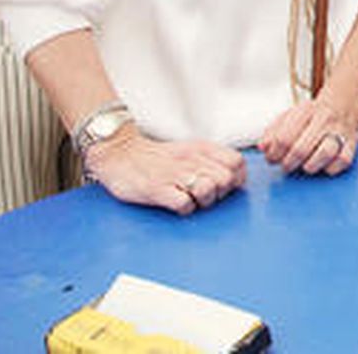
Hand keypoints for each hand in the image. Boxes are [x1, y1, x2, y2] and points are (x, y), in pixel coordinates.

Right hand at [84, 124, 245, 215]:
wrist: (120, 154)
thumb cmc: (158, 158)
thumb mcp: (190, 150)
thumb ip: (214, 160)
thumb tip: (237, 178)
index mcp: (201, 148)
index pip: (237, 162)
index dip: (236, 178)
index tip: (226, 186)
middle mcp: (190, 159)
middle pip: (226, 179)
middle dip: (221, 192)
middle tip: (206, 195)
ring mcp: (173, 174)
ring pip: (208, 190)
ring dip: (203, 201)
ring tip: (191, 199)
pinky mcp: (156, 189)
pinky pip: (184, 204)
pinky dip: (184, 209)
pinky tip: (176, 204)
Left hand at [257, 95, 357, 175]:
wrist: (343, 104)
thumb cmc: (312, 116)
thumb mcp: (290, 116)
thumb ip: (273, 131)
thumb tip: (263, 147)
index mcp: (305, 110)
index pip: (284, 137)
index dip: (274, 154)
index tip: (272, 158)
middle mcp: (324, 119)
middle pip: (301, 148)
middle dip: (288, 163)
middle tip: (285, 166)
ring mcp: (340, 130)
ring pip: (325, 152)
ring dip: (309, 166)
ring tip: (304, 166)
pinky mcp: (352, 142)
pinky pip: (342, 160)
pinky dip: (330, 168)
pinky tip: (322, 165)